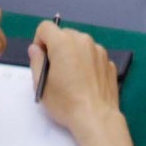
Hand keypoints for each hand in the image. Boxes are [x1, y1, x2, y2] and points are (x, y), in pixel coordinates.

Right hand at [30, 19, 124, 135]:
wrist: (96, 118)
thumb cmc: (65, 102)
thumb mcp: (41, 84)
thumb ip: (36, 61)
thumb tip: (36, 49)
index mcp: (63, 42)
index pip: (45, 27)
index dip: (39, 41)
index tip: (42, 59)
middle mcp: (83, 40)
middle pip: (64, 35)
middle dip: (57, 48)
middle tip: (56, 71)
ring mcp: (99, 50)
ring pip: (80, 45)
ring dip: (73, 55)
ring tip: (73, 78)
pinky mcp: (110, 62)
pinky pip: (93, 56)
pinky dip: (88, 64)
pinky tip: (87, 83)